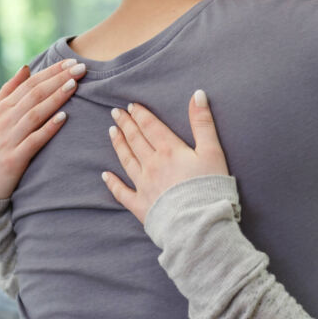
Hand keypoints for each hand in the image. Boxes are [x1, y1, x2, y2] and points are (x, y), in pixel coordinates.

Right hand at [0, 59, 86, 201]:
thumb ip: (8, 91)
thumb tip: (26, 67)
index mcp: (2, 108)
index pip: (30, 84)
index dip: (51, 71)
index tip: (72, 61)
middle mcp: (4, 120)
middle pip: (34, 95)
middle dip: (58, 79)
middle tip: (80, 68)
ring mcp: (8, 139)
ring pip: (35, 114)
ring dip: (55, 98)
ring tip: (74, 85)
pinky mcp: (14, 159)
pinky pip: (34, 141)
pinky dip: (48, 128)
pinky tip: (63, 118)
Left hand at [102, 89, 228, 223]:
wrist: (199, 225)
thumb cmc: (209, 187)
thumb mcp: (212, 151)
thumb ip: (203, 122)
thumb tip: (197, 94)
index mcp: (169, 150)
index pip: (151, 127)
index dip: (141, 115)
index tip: (131, 106)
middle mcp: (152, 165)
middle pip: (136, 140)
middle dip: (126, 124)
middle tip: (116, 113)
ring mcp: (144, 186)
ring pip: (127, 160)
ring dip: (119, 145)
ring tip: (111, 132)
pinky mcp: (141, 206)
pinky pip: (122, 193)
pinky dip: (113, 184)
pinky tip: (105, 175)